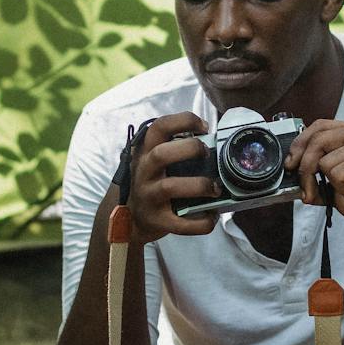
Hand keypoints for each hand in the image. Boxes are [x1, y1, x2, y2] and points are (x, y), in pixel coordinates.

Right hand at [122, 112, 221, 243]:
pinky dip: (201, 222)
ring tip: (215, 188)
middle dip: (190, 149)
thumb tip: (213, 142)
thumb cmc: (150, 184)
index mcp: (146, 152)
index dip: (184, 121)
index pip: (160, 127)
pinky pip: (180, 224)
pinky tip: (212, 215)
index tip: (204, 127)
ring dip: (199, 185)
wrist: (128, 220)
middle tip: (207, 154)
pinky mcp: (157, 221)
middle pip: (161, 154)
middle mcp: (144, 172)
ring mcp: (148, 197)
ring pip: (170, 187)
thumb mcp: (153, 162)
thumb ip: (173, 150)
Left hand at [285, 121, 343, 231]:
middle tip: (308, 192)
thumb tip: (296, 179)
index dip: (300, 143)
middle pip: (316, 140)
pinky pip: (338, 175)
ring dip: (335, 186)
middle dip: (303, 169)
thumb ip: (323, 180)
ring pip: (325, 163)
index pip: (320, 126)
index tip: (291, 164)